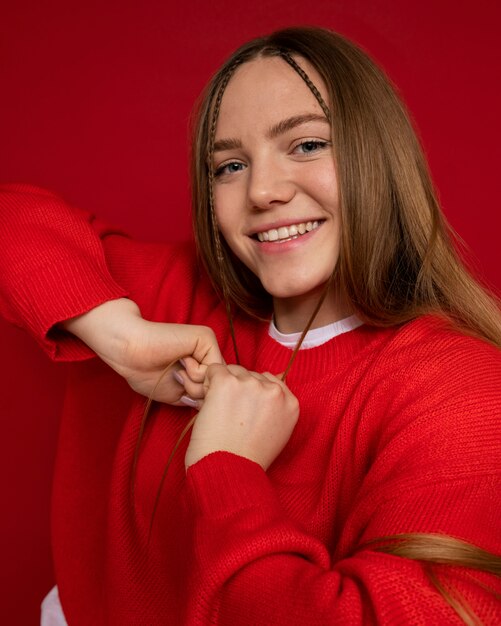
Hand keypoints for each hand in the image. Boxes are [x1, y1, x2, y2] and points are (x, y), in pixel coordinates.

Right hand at [62, 298, 223, 403]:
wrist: (130, 353)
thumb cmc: (146, 374)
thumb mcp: (179, 394)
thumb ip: (199, 397)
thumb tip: (219, 403)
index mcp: (201, 366)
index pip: (215, 391)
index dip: (199, 399)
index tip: (181, 393)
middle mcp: (207, 355)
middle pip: (219, 387)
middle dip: (198, 392)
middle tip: (177, 380)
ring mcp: (208, 345)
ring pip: (217, 379)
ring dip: (194, 384)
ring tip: (177, 371)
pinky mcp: (206, 337)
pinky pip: (213, 366)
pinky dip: (195, 372)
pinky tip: (180, 361)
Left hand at [185, 364, 298, 470]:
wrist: (229, 473)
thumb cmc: (247, 460)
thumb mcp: (277, 434)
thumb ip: (274, 409)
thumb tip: (260, 389)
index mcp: (291, 404)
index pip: (270, 381)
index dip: (253, 394)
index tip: (244, 411)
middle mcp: (275, 391)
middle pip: (251, 374)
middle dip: (238, 389)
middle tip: (229, 414)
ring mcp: (251, 385)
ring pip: (232, 370)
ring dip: (222, 386)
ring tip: (219, 412)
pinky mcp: (227, 383)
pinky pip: (214, 370)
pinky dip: (207, 384)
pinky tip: (208, 404)